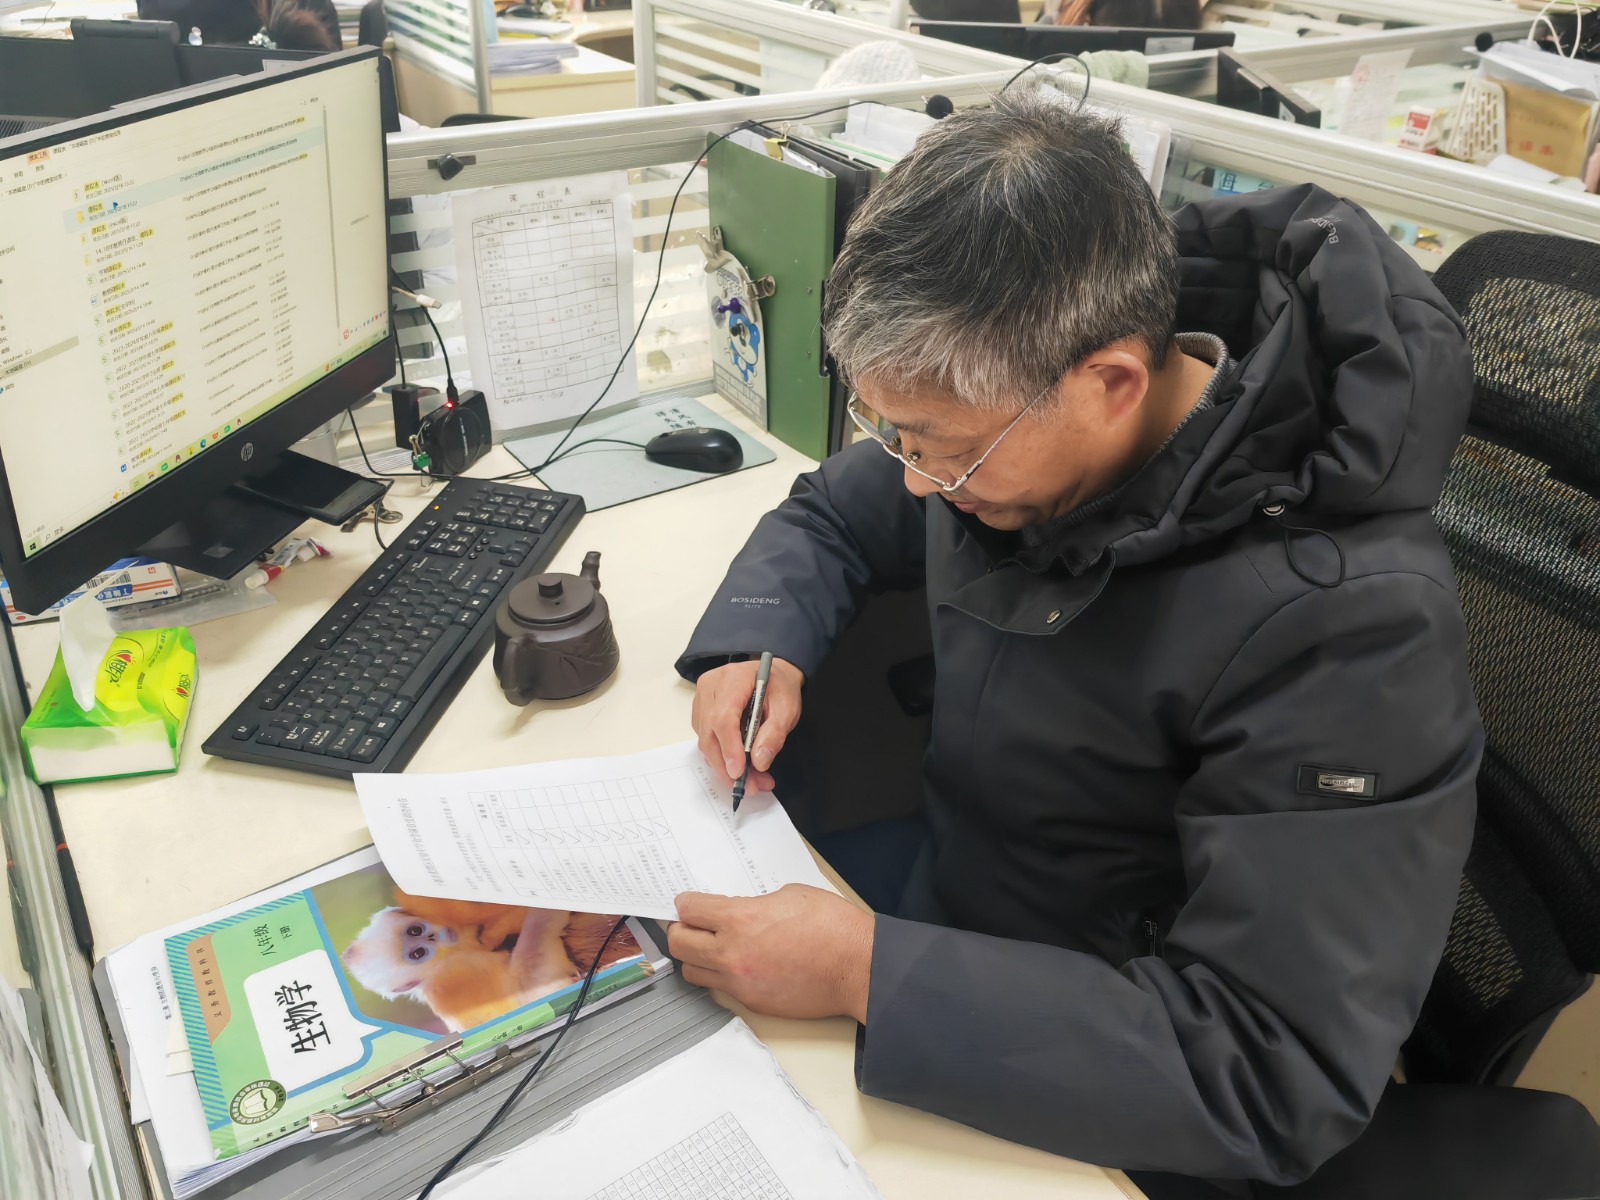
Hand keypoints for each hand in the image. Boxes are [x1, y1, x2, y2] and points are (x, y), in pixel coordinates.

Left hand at [668, 886, 872, 1022]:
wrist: (858, 967)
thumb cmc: (833, 928)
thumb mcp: (791, 895)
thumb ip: (756, 903)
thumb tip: (742, 911)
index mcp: (740, 919)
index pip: (689, 910)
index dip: (686, 903)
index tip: (688, 903)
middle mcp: (732, 954)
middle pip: (679, 943)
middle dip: (680, 929)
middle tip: (690, 924)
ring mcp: (740, 983)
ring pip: (693, 973)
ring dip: (695, 957)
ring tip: (709, 947)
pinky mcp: (753, 1003)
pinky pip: (721, 989)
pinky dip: (722, 976)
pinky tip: (738, 965)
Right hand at [691, 657, 803, 793]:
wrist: (772, 674)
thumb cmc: (778, 686)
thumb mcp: (787, 707)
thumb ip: (774, 733)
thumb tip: (759, 761)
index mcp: (732, 679)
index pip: (723, 717)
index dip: (729, 748)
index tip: (739, 772)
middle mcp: (710, 688)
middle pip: (709, 734)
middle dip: (728, 766)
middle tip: (751, 787)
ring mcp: (702, 700)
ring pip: (706, 741)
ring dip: (726, 766)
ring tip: (754, 780)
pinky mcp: (701, 713)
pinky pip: (707, 740)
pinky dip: (722, 758)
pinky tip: (741, 766)